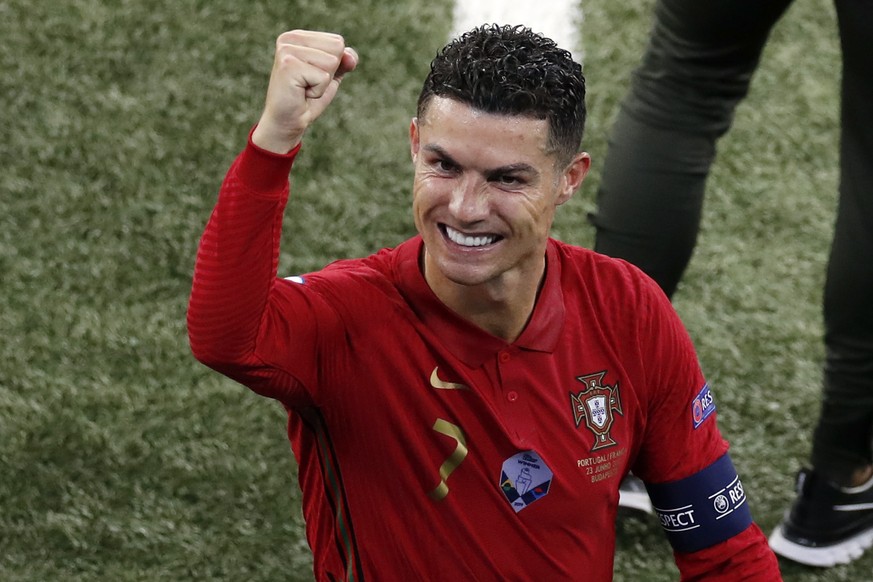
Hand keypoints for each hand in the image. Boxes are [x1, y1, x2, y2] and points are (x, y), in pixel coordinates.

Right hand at [252, 30, 357, 153]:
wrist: (287, 122)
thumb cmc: (307, 98)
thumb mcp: (331, 76)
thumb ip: (344, 61)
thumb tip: (351, 57)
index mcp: (298, 36)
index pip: (338, 42)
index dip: (334, 66)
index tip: (312, 76)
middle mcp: (290, 38)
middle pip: (336, 49)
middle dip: (329, 73)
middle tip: (308, 84)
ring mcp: (287, 50)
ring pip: (331, 62)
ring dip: (323, 83)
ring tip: (304, 88)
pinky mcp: (288, 65)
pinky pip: (323, 77)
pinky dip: (317, 91)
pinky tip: (301, 93)